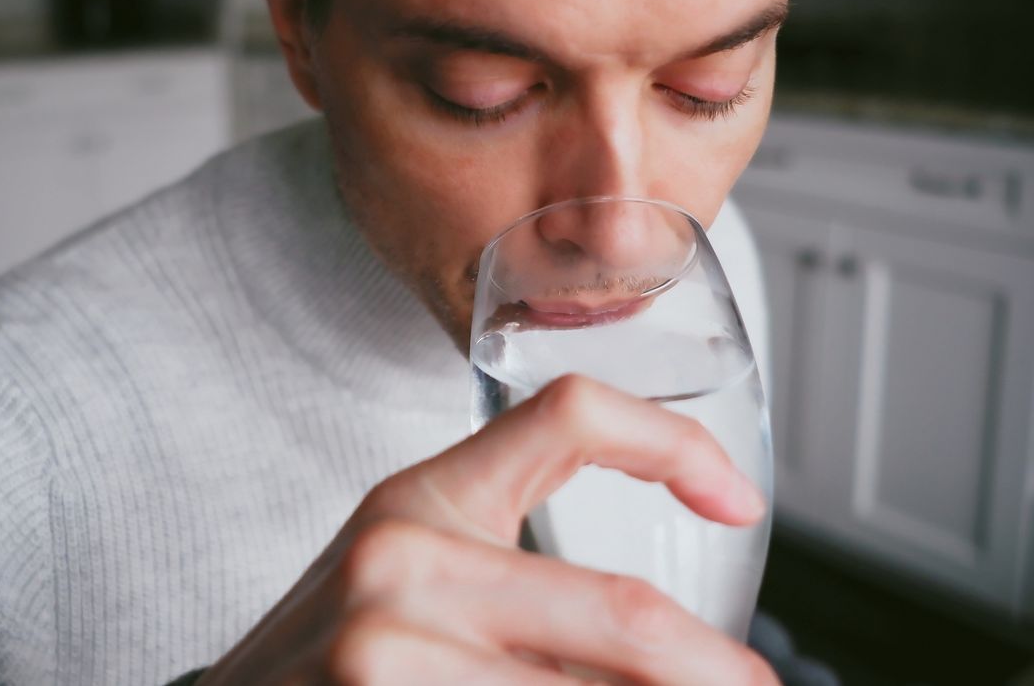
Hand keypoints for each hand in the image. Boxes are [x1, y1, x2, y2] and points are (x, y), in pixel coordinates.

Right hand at [199, 374, 776, 683]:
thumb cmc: (334, 649)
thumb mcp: (412, 570)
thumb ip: (523, 576)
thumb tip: (675, 642)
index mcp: (422, 498)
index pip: (568, 413)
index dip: (672, 442)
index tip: (739, 500)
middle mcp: (404, 559)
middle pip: (625, 612)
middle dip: (716, 673)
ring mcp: (390, 648)